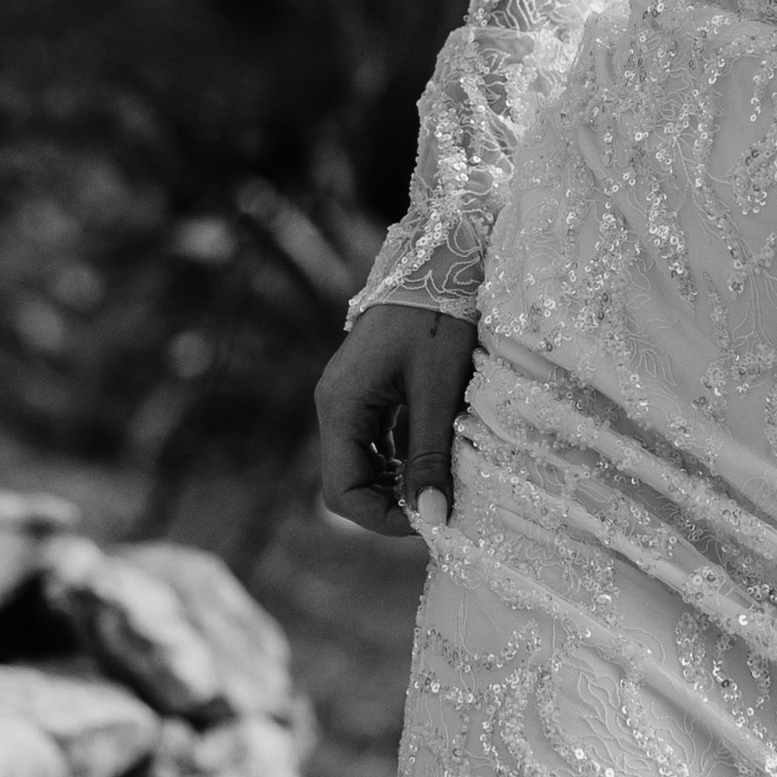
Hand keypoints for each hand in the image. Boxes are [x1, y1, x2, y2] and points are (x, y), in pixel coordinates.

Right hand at [314, 300, 478, 539]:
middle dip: (389, 503)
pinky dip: (402, 458)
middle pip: (348, 481)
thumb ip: (430, 455)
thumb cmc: (438, 317)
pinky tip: (436, 457)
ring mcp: (351, 397)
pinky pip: (377, 441)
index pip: (342, 491)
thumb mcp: (438, 391)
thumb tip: (432, 519)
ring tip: (441, 485)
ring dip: (398, 482)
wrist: (441, 256)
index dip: (382, 518)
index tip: (429, 520)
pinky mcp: (370, 390)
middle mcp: (336, 405)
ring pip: (363, 463)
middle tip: (439, 507)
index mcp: (340, 406)